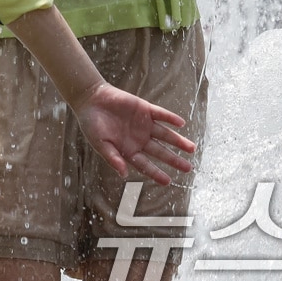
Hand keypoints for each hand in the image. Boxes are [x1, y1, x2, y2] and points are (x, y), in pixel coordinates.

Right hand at [74, 83, 195, 185]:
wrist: (90, 99)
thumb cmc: (91, 124)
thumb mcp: (99, 144)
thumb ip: (112, 158)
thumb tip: (123, 174)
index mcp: (128, 149)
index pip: (145, 164)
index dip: (156, 173)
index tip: (167, 181)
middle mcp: (139, 138)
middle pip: (160, 151)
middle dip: (174, 160)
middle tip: (188, 168)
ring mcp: (143, 124)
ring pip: (165, 134)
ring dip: (178, 141)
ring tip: (191, 148)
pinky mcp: (144, 109)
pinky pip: (161, 114)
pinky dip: (170, 118)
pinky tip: (181, 123)